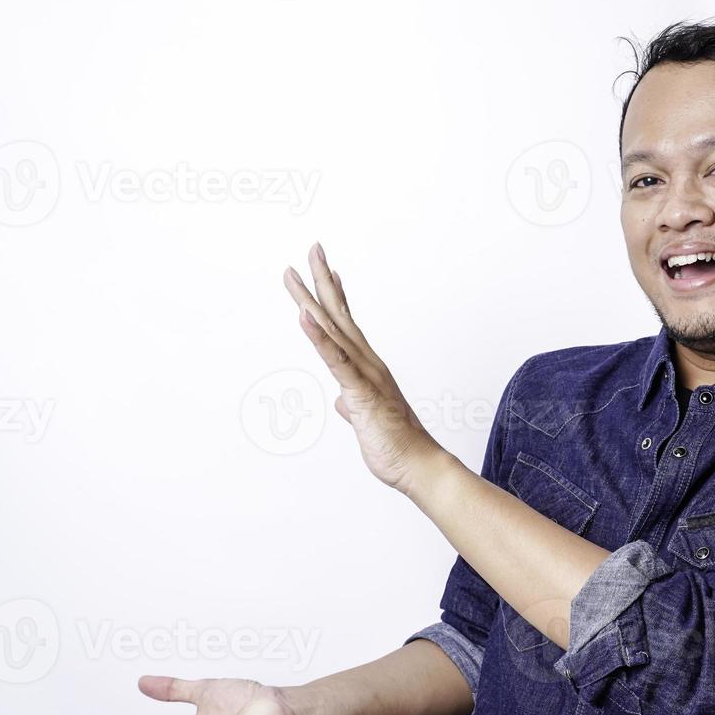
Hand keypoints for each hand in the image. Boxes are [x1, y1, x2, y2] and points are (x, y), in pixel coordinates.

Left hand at [282, 242, 443, 493]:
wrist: (419, 466)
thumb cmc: (397, 445)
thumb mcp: (365, 420)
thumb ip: (353, 404)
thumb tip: (342, 401)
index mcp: (367, 368)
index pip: (346, 324)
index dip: (335, 294)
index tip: (326, 268)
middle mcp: (367, 363)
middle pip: (338, 314)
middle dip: (322, 280)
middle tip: (311, 248)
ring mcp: (365, 375)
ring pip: (333, 330)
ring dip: (311, 300)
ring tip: (295, 274)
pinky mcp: (361, 393)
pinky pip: (336, 361)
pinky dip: (319, 338)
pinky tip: (305, 318)